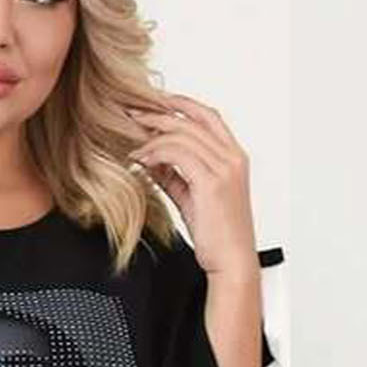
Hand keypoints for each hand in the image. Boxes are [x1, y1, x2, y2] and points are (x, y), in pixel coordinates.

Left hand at [124, 92, 258, 278]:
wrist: (232, 263)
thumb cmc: (218, 236)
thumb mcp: (192, 198)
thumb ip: (174, 176)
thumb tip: (150, 161)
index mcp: (234, 157)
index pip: (207, 116)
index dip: (180, 104)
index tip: (153, 103)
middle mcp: (233, 158)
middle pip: (191, 119)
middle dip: (158, 114)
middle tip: (131, 115)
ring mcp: (225, 168)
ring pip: (182, 134)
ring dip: (152, 137)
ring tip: (132, 146)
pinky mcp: (212, 183)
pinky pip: (178, 154)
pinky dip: (156, 153)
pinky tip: (141, 161)